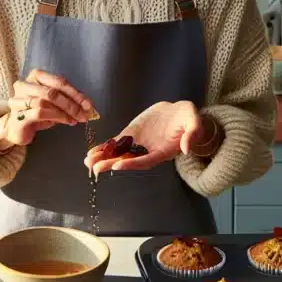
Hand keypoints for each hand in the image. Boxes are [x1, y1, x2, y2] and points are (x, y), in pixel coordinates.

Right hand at [0, 69, 95, 148]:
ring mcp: (19, 99)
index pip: (59, 81)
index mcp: (36, 76)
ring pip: (45, 102)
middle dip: (71, 104)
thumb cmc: (37, 112)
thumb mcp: (55, 104)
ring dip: (64, 112)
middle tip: (83, 114)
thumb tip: (88, 105)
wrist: (17, 128)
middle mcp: (25, 84)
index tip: (88, 104)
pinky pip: (39, 113)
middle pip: (52, 91)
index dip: (75, 93)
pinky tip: (65, 122)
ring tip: (74, 119)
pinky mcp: (18, 115)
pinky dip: (56, 117)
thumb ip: (69, 100)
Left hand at [84, 100, 208, 174]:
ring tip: (87, 162)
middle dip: (111, 164)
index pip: (146, 160)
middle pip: (128, 160)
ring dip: (103, 158)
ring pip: (119, 154)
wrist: (178, 112)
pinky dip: (104, 148)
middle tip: (94, 168)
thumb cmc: (188, 118)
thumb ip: (192, 133)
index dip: (132, 163)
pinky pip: (116, 144)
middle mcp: (148, 151)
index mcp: (163, 151)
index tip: (117, 165)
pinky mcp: (131, 136)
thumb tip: (187, 148)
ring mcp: (138, 144)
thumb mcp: (194, 122)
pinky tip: (91, 153)